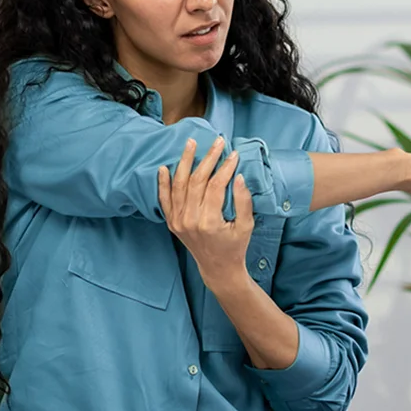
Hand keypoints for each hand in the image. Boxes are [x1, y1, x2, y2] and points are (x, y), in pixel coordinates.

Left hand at [158, 137, 254, 286]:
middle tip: (217, 142)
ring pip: (179, 185)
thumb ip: (243, 202)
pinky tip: (164, 167)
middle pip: (197, 181)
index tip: (233, 154)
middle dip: (208, 159)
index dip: (225, 168)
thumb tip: (238, 176)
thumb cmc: (235, 247)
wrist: (217, 268)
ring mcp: (178, 221)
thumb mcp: (246, 226)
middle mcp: (189, 220)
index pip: (216, 186)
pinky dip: (163, 183)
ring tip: (191, 144)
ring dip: (184, 162)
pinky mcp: (172, 222)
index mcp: (209, 222)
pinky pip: (164, 199)